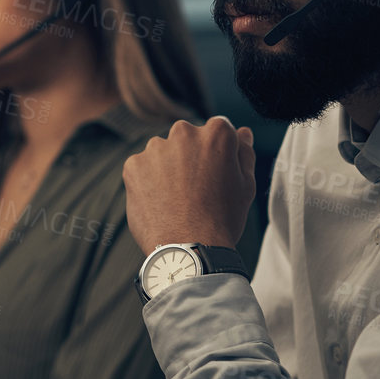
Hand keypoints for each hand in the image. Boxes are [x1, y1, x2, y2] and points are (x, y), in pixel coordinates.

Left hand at [123, 116, 255, 254]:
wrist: (189, 248)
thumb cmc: (222, 219)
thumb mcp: (246, 185)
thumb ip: (244, 153)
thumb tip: (242, 132)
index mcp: (216, 133)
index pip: (217, 130)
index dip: (217, 154)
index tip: (215, 174)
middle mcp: (184, 133)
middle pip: (187, 139)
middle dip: (190, 157)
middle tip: (195, 190)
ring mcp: (155, 148)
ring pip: (162, 153)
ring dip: (167, 168)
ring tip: (176, 200)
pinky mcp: (133, 165)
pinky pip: (142, 168)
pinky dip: (147, 182)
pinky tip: (159, 203)